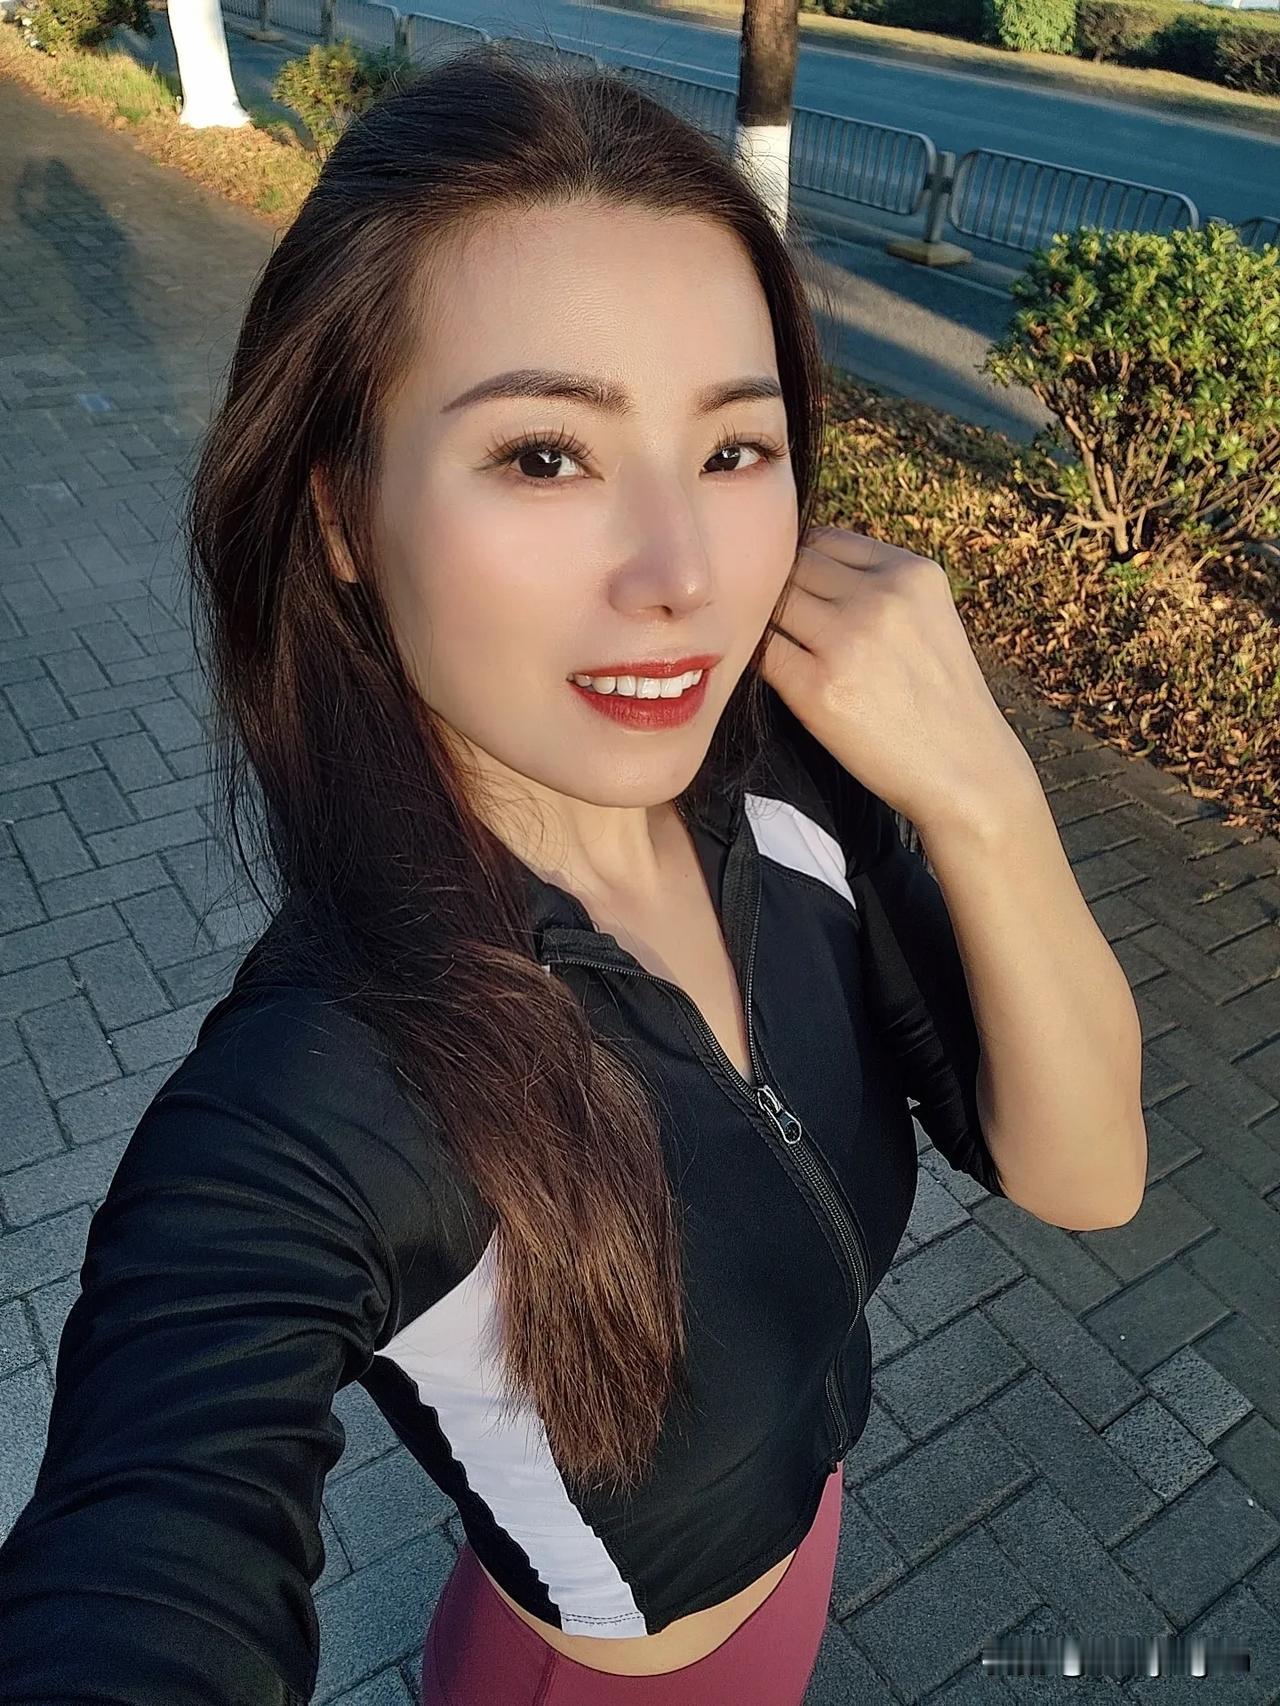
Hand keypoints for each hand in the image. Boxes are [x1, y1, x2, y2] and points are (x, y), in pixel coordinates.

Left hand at [758, 525, 1039, 833]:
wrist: (966, 771)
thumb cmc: (940, 698)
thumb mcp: (930, 618)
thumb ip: (879, 585)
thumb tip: (803, 564)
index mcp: (912, 573)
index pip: (826, 539)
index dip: (804, 564)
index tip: (804, 595)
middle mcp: (881, 597)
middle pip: (794, 566)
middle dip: (782, 590)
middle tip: (786, 625)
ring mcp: (847, 641)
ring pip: (773, 605)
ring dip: (765, 623)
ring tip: (779, 648)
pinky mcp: (817, 688)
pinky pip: (763, 653)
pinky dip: (757, 658)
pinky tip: (771, 674)